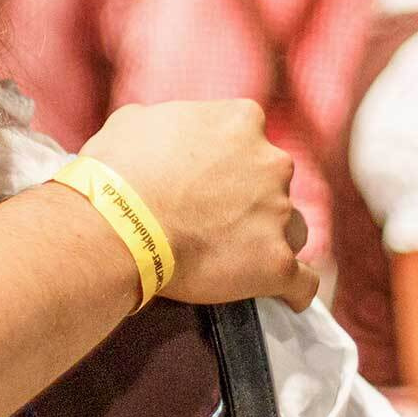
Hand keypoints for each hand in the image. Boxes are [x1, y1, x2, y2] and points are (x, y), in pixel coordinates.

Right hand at [80, 101, 315, 310]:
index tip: (210, 177)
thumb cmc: (116, 173)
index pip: (250, 136)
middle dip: (254, 199)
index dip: (229, 159)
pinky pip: (301, 282)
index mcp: (241, 121)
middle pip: (276, 182)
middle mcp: (271, 162)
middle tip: (217, 219)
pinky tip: (285, 296)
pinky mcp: (276, 263)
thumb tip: (164, 132)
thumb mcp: (132, 121)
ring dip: (273, 239)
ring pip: (294, 229)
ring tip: (241, 258)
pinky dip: (294, 289)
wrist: (118, 227)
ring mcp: (278, 214)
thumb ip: (166, 121)